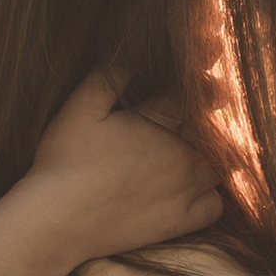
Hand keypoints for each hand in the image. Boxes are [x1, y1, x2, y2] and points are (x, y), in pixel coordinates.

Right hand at [22, 72, 219, 260]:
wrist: (56, 222)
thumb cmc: (64, 161)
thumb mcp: (81, 107)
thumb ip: (110, 75)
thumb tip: (136, 53)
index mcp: (161, 123)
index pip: (193, 93)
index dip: (202, 78)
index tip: (210, 68)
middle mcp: (182, 157)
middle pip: (213, 129)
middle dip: (209, 116)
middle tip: (197, 112)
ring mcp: (184, 192)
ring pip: (219, 165)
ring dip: (213, 153)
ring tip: (193, 148)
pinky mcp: (178, 222)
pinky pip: (215, 206)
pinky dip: (211, 194)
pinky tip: (194, 187)